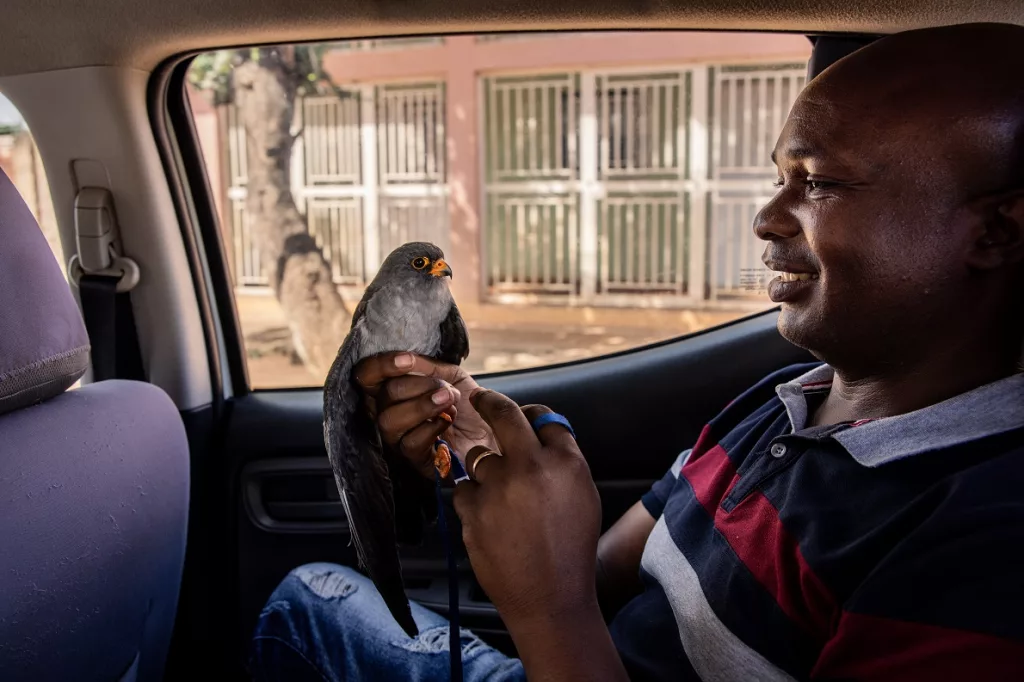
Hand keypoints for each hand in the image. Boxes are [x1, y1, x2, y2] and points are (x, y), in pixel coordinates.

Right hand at [353, 352, 496, 477]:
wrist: (493, 434)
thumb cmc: (468, 406)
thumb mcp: (450, 376)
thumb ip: (426, 366)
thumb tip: (406, 358)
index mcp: (394, 391)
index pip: (367, 376)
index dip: (382, 365)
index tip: (407, 361)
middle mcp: (389, 414)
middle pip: (383, 396)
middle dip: (419, 386)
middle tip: (447, 389)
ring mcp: (398, 439)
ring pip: (389, 421)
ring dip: (423, 406)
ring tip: (449, 401)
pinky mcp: (414, 460)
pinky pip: (410, 443)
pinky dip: (432, 427)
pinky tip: (449, 421)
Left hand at [453, 390, 602, 631]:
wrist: (550, 598)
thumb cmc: (569, 548)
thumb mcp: (583, 495)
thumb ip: (563, 459)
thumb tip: (540, 430)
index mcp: (566, 462)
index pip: (544, 417)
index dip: (531, 414)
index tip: (520, 414)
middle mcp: (532, 468)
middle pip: (505, 415)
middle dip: (489, 401)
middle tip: (478, 396)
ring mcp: (499, 488)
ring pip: (479, 456)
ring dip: (485, 469)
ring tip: (502, 498)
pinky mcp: (473, 510)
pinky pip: (464, 488)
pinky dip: (473, 499)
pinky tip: (491, 520)